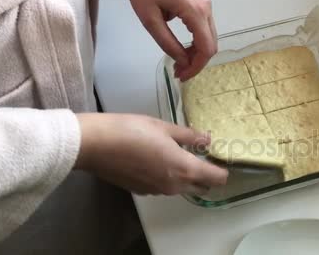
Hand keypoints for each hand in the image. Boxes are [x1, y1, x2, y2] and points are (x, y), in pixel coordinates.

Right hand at [75, 113, 227, 194]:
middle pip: (201, 186)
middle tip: (202, 154)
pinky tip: (157, 159)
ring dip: (185, 175)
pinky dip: (167, 176)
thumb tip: (208, 139)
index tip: (220, 157)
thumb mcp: (165, 128)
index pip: (216, 178)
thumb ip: (190, 136)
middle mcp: (173, 186)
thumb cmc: (133, 131)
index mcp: (184, 169)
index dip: (222, 169)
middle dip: (206, 174)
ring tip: (178, 153)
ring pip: (181, 187)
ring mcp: (157, 191)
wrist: (96, 145)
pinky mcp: (142, 191)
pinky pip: (164, 186)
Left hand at [116, 0, 216, 80]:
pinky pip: (203, 29)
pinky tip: (182, 50)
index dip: (196, 66)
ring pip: (209, 38)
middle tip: (178, 73)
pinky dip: (196, 43)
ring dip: (196, 54)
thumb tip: (183, 62)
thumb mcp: (150, 20)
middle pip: (211, 44)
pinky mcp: (199, 5)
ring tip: (179, 64)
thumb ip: (168, 43)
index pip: (206, 47)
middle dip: (197, 63)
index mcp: (195, 12)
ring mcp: (204, 6)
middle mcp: (205, 9)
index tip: (181, 76)